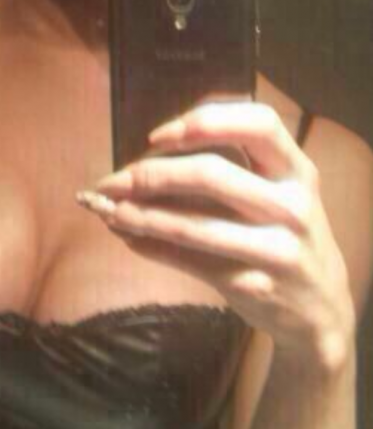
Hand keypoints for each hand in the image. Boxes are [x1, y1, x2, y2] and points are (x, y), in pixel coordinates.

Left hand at [77, 102, 355, 376]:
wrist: (320, 306)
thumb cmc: (282, 233)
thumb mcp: (278, 191)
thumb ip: (233, 165)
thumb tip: (148, 153)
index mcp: (297, 170)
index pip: (258, 123)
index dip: (204, 122)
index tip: (156, 136)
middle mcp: (292, 205)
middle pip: (212, 174)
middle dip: (152, 174)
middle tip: (114, 182)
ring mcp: (277, 249)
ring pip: (193, 225)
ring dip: (140, 215)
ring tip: (108, 211)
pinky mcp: (254, 285)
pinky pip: (189, 262)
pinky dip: (150, 247)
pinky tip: (128, 237)